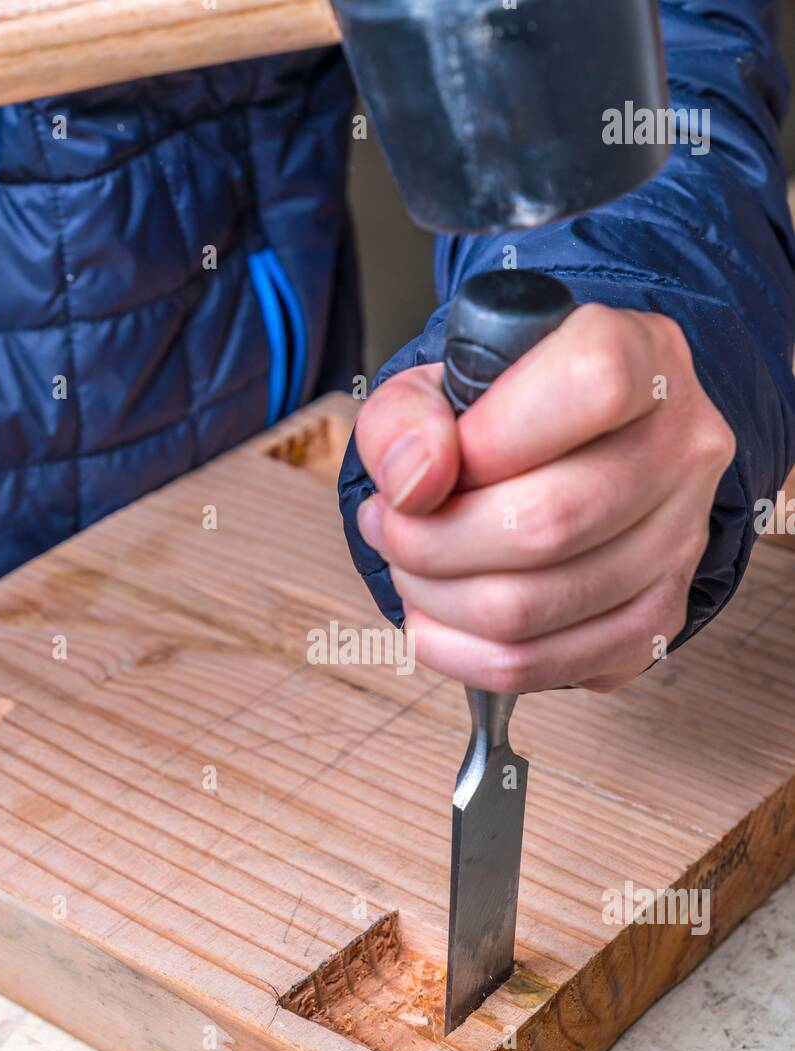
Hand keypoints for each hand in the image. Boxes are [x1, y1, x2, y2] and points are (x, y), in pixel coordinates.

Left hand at [355, 304, 734, 692]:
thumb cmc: (501, 416)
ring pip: (533, 607)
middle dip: (432, 541)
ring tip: (409, 568)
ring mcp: (680, 542)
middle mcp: (683, 450)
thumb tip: (413, 485)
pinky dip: (462, 655)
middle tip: (392, 531)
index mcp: (645, 360)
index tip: (432, 468)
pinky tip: (436, 618)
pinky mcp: (657, 620)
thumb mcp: (436, 385)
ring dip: (437, 599)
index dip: (489, 440)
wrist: (567, 458)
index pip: (592, 385)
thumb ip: (404, 419)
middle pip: (550, 521)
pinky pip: (542, 665)